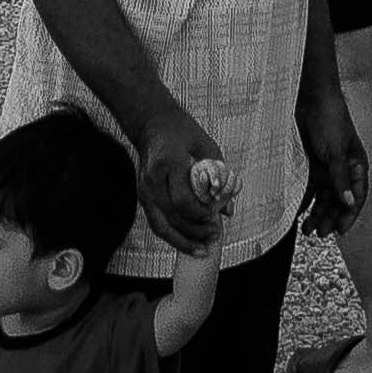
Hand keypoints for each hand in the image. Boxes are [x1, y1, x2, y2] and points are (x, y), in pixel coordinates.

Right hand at [136, 106, 230, 255]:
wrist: (152, 122)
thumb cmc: (182, 131)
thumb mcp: (206, 147)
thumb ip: (219, 178)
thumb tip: (228, 210)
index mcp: (169, 162)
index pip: (184, 200)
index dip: (202, 214)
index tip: (216, 216)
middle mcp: (153, 179)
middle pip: (172, 217)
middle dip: (195, 232)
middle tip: (214, 235)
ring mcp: (144, 189)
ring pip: (161, 226)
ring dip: (182, 241)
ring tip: (201, 249)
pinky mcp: (142, 196)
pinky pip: (156, 223)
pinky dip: (172, 236)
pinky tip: (187, 243)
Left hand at [298, 73, 367, 235]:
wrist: (310, 95)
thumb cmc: (330, 119)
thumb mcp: (335, 152)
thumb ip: (340, 180)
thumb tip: (349, 205)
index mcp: (356, 165)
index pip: (356, 197)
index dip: (349, 215)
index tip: (339, 232)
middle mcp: (343, 168)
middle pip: (338, 200)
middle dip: (330, 218)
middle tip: (318, 234)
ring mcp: (327, 166)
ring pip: (323, 196)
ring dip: (317, 212)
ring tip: (306, 229)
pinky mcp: (311, 161)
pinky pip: (309, 186)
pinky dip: (305, 200)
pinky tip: (299, 213)